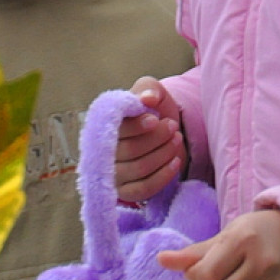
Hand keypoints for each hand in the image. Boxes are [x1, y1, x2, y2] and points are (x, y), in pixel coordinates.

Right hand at [114, 77, 186, 201]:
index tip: (155, 119)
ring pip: (139, 169)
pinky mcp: (125, 192)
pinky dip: (163, 176)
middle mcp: (103, 153)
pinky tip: (176, 161)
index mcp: (103, 127)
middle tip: (173, 127)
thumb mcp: (152, 91)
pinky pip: (143, 189)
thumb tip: (146, 98)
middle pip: (130, 150)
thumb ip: (148, 88)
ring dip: (163, 154)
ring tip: (177, 140)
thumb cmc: (153, 110)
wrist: (165, 131)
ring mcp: (113, 174)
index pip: (116, 131)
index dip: (136, 126)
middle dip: (157, 138)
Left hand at [157, 210, 279, 279]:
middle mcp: (263, 264)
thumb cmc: (256, 233)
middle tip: (222, 274)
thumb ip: (193, 253)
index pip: (208, 273)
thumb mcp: (226, 235)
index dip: (198, 274)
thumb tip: (159, 260)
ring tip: (238, 279)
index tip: (202, 267)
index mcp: (244, 240)